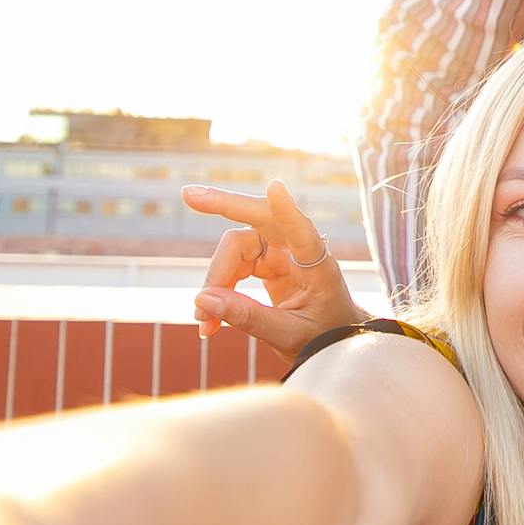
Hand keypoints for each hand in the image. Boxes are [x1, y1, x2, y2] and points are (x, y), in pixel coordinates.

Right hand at [184, 180, 369, 358]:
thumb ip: (249, 318)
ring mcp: (281, 251)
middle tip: (189, 195)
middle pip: (257, 220)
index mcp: (318, 265)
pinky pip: (233, 265)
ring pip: (236, 247)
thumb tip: (202, 299)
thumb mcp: (288, 336)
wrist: (334, 338)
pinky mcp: (267, 261)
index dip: (287, 210)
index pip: (303, 232)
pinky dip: (218, 290)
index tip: (275, 186)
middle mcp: (298, 249)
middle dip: (222, 206)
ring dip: (214, 280)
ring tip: (204, 322)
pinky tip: (209, 320)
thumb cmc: (324, 334)